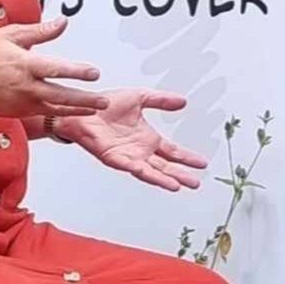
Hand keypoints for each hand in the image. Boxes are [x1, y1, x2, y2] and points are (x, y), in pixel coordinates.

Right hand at [0, 18, 109, 117]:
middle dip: (85, 100)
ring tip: (94, 109)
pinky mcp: (15, 113)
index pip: (57, 69)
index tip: (94, 73)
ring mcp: (19, 103)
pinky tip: (71, 111)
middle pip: (61, 96)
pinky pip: (41, 114)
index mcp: (24, 65)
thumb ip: (40, 31)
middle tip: (103, 100)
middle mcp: (24, 87)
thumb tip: (62, 22)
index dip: (78, 72)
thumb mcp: (10, 35)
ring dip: (76, 110)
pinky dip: (58, 113)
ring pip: (54, 109)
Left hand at [56, 89, 209, 191]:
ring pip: (152, 171)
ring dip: (166, 179)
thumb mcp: (139, 97)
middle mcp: (140, 150)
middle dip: (181, 174)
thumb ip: (161, 100)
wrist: (82, 107)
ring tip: (181, 185)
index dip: (187, 157)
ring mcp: (128, 156)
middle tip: (197, 182)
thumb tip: (183, 101)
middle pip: (165, 166)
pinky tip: (157, 179)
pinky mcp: (115, 158)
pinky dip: (146, 174)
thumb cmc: (105, 104)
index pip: (172, 151)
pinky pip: (133, 168)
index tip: (202, 163)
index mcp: (147, 138)